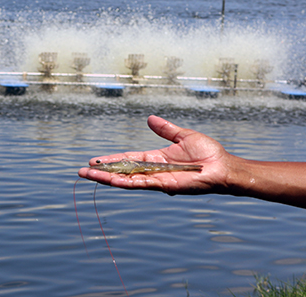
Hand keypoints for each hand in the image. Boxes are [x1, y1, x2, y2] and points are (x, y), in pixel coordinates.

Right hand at [78, 115, 235, 194]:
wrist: (223, 166)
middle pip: (122, 172)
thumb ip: (165, 129)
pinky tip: (109, 180)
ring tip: (87, 175)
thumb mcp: (182, 136)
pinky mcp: (164, 186)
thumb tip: (150, 118)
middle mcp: (153, 171)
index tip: (94, 159)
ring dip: (106, 178)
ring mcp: (157, 180)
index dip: (111, 160)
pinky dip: (123, 182)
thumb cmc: (208, 153)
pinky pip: (140, 184)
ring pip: (126, 180)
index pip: (128, 159)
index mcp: (155, 159)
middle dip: (102, 172)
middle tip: (82, 171)